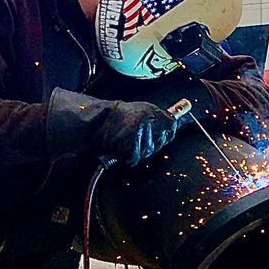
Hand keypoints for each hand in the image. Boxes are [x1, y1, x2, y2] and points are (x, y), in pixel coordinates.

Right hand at [47, 89, 179, 166]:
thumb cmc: (115, 117)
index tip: (157, 132)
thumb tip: (176, 122)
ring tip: (124, 139)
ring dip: (138, 150)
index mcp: (152, 110)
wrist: (92, 122)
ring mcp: (141, 134)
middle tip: (134, 136)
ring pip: (148, 151)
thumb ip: (158, 117)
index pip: (172, 125)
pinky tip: (119, 147)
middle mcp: (149, 120)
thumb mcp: (140, 110)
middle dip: (151, 143)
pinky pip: (135, 158)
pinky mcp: (132, 146)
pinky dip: (127, 157)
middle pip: (161, 141)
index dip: (165, 132)